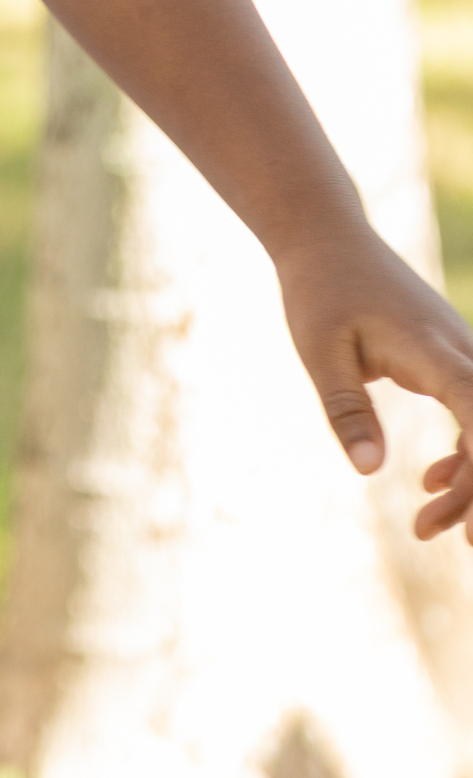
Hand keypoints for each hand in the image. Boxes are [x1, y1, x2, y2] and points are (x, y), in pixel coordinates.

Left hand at [277, 229, 472, 541]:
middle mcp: (462, 352)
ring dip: (469, 479)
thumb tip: (368, 470)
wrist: (326, 238)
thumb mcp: (320, 351)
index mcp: (433, 351)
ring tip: (426, 526)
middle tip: (446, 539)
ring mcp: (461, 353)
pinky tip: (431, 482)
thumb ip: (346, 409)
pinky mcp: (449, 357)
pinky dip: (463, 451)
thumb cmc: (319, 290)